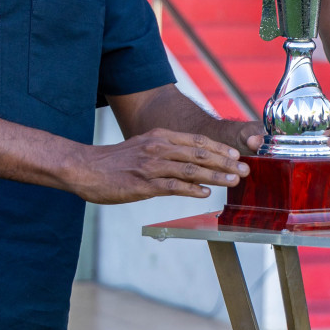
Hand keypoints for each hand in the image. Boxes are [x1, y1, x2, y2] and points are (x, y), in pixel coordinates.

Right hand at [66, 128, 249, 203]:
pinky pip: (172, 186)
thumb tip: (191, 160)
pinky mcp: (143, 184)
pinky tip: (205, 194)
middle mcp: (158, 147)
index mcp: (159, 136)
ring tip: (232, 181)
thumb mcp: (143, 145)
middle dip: (225, 162)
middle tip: (244, 169)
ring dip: (215, 176)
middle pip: (199, 153)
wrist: (86, 168)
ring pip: (190, 169)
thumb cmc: (115, 160)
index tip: (236, 155)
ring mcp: (151, 165)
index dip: (219, 148)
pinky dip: (191, 190)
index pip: (197, 140)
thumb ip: (166, 150)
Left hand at [223, 109, 329, 157]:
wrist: (244, 149)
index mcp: (295, 120)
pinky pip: (325, 160)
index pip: (319, 112)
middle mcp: (306, 132)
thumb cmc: (248, 136)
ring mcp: (309, 146)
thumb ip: (251, 135)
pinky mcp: (307, 161)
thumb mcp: (248, 133)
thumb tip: (253, 140)